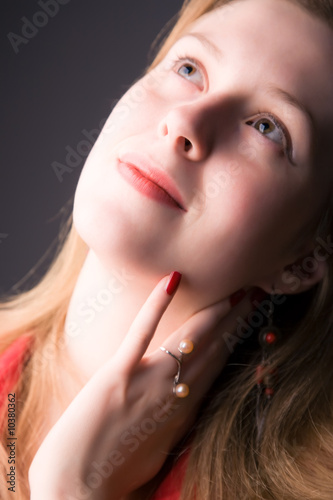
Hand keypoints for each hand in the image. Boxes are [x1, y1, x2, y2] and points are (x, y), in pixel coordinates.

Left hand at [29, 274, 251, 499]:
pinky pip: (142, 333)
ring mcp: (148, 382)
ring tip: (233, 291)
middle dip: (235, 321)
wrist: (78, 492)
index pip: (218, 365)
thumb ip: (172, 419)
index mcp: (184, 410)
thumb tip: (182, 399)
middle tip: (252, 294)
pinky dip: (156, 305)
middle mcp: (175, 394)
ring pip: (190, 339)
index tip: (247, 318)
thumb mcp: (157, 446)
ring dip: (214, 312)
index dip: (235, 340)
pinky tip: (172, 281)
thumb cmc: (113, 472)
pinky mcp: (118, 376)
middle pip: (213, 349)